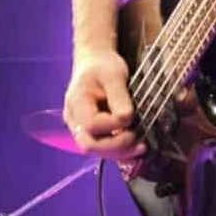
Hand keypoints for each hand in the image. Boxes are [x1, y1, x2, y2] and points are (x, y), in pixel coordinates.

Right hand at [63, 48, 145, 168]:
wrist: (95, 63)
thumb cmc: (103, 66)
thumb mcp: (113, 74)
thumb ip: (119, 97)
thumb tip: (126, 119)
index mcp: (76, 103)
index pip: (91, 125)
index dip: (112, 125)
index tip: (130, 116)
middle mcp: (74, 120)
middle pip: (88, 145)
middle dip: (115, 147)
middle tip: (138, 141)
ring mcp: (81, 128)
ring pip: (97, 150)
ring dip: (120, 152)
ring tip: (141, 147)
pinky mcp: (93, 133)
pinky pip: (103, 148)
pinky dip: (120, 152)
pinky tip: (135, 151)